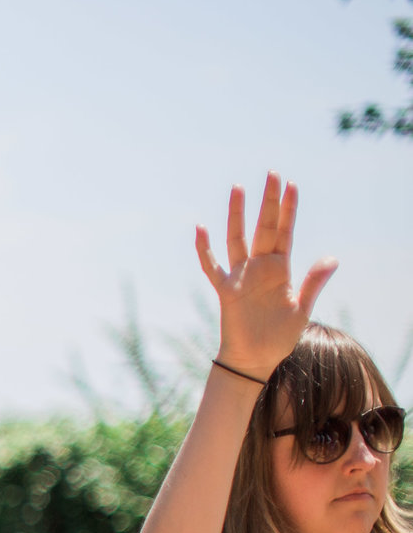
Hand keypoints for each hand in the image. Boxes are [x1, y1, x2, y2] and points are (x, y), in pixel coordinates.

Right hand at [195, 172, 338, 379]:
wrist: (256, 358)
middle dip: (269, 201)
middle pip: (264, 227)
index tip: (292, 185)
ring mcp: (241, 276)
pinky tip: (201, 229)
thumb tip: (331, 258)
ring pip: (238, 239)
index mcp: (281, 269)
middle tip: (272, 174)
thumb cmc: (279, 336)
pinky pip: (212, 266)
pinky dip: (205, 249)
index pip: (286, 232)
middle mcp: (260, 267)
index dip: (289, 209)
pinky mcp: (226, 290)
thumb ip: (312, 282)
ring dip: (238, 215)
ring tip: (239, 189)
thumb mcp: (301, 308)